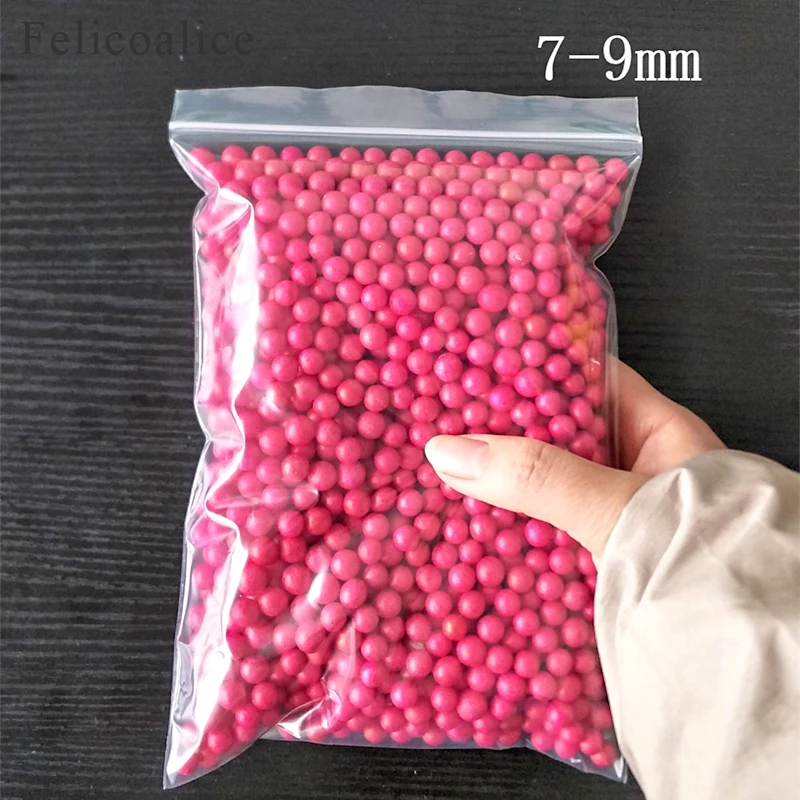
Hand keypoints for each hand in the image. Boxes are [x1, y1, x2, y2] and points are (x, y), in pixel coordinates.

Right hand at [424, 361, 724, 555]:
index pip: (588, 379)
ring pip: (552, 487)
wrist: (734, 648)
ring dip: (509, 489)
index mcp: (659, 433)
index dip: (536, 368)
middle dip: (509, 435)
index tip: (483, 368)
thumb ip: (538, 476)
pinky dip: (519, 534)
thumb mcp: (614, 507)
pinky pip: (551, 533)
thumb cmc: (698, 561)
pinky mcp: (604, 557)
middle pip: (561, 436)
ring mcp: (620, 514)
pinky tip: (481, 535)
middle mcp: (639, 469)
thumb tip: (450, 451)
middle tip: (453, 427)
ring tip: (453, 478)